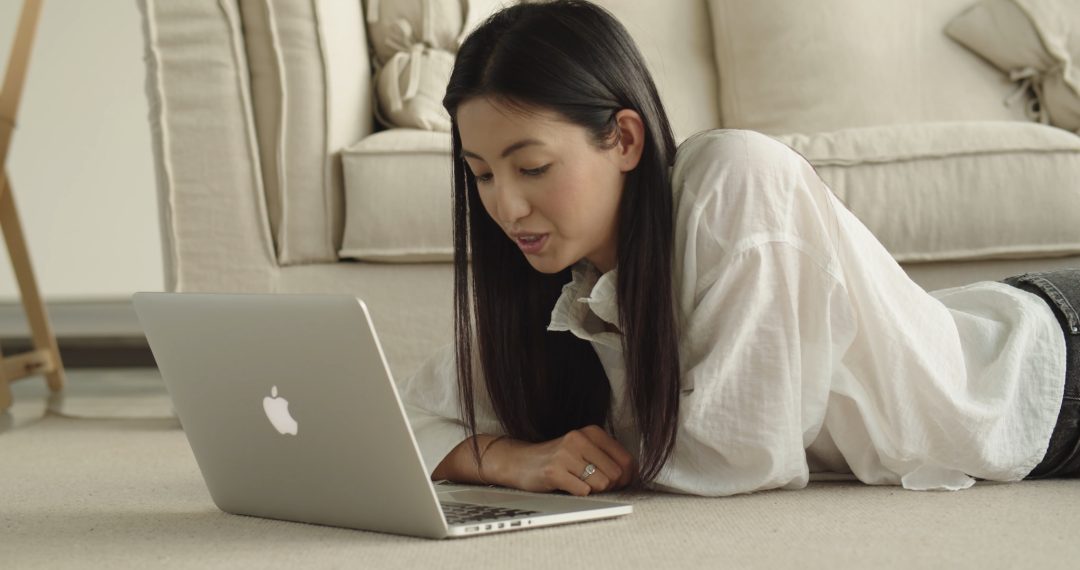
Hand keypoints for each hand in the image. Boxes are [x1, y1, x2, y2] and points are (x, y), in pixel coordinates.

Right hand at [488, 425, 635, 495]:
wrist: (520, 461)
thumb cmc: (557, 458)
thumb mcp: (584, 449)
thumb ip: (608, 457)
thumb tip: (633, 475)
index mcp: (592, 432)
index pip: (626, 459)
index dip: (626, 477)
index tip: (618, 482)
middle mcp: (580, 439)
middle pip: (616, 474)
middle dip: (610, 486)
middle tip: (595, 485)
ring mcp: (566, 454)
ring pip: (602, 484)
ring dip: (594, 490)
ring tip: (579, 483)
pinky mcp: (554, 471)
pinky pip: (583, 491)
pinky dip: (579, 494)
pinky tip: (568, 486)